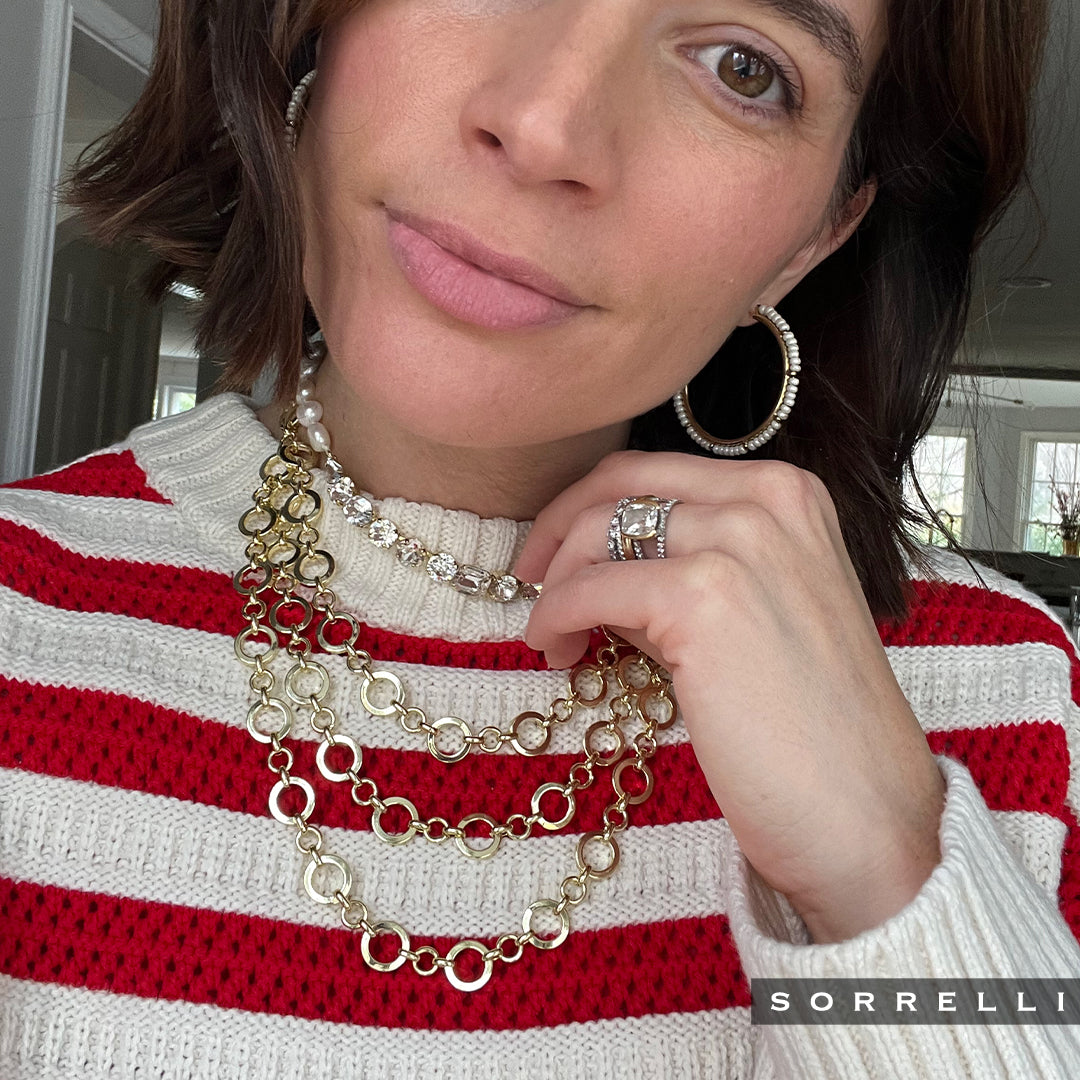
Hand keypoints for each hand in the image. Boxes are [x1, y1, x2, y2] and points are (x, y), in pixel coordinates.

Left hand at [515, 450, 945, 942]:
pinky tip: (556, 649)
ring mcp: (740, 542)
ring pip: (597, 529)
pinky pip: (590, 589)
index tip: (559, 554)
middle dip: (558, 525)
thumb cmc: (811, 729)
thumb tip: (603, 570)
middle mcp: (768, 500)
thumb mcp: (757, 615)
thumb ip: (688, 574)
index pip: (656, 471)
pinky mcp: (703, 598)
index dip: (590, 508)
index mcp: (789, 494)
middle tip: (530, 577)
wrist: (864, 814)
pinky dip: (555, 615)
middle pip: (620, 481)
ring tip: (554, 637)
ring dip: (556, 581)